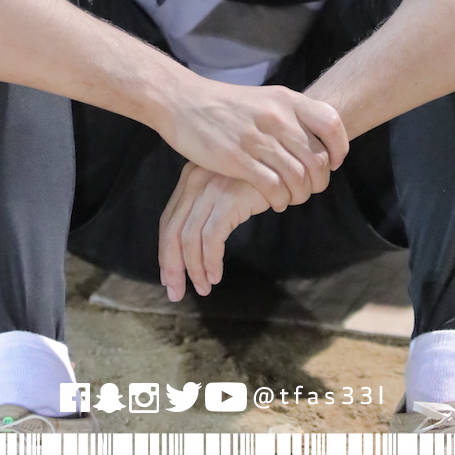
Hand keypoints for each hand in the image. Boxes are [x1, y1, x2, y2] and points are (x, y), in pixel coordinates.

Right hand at [156, 78, 347, 211]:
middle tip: (308, 189)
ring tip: (290, 198)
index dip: (339, 148)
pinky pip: (273, 186)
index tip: (333, 163)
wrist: (183, 101)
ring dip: (299, 194)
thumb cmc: (225, 104)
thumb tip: (315, 138)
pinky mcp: (237, 158)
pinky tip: (274, 201)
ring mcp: (257, 138)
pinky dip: (279, 199)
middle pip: (317, 159)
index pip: (331, 123)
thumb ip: (289, 115)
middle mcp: (277, 117)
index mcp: (286, 100)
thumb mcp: (264, 99)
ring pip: (298, 177)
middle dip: (318, 182)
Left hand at [159, 163, 272, 300]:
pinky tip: (216, 275)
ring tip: (203, 288)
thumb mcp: (226, 188)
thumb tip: (193, 245)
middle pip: (171, 231)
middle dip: (171, 266)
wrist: (288, 163)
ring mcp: (210, 190)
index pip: (168, 221)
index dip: (165, 252)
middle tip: (176, 291)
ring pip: (189, 238)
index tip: (168, 276)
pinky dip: (210, 261)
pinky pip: (211, 239)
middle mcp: (194, 182)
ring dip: (193, 269)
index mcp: (190, 178)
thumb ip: (208, 207)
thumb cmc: (261, 179)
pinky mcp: (228, 200)